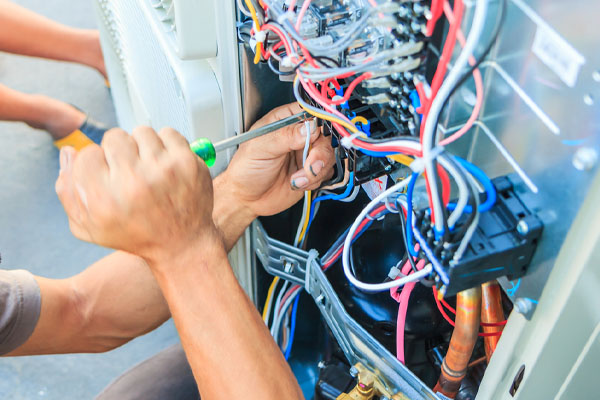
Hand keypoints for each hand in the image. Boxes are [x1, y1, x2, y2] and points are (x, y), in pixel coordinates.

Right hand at [55, 126, 219, 264]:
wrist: (182, 245)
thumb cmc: (134, 234)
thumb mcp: (89, 226)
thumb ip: (68, 190)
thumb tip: (69, 151)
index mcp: (105, 198)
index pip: (86, 154)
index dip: (97, 164)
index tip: (109, 177)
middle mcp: (134, 182)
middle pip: (114, 137)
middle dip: (120, 152)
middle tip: (130, 173)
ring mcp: (164, 170)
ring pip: (141, 132)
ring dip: (143, 147)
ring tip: (149, 170)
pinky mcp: (187, 163)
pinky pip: (168, 132)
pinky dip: (166, 145)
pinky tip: (166, 166)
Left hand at [218, 103, 335, 217]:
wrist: (246, 198)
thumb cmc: (245, 169)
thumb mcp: (260, 148)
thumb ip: (285, 136)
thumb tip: (308, 128)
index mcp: (284, 121)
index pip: (310, 112)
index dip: (317, 123)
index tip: (315, 137)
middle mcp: (298, 136)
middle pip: (325, 136)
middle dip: (320, 154)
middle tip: (309, 166)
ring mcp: (306, 154)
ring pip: (328, 156)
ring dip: (315, 171)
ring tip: (297, 179)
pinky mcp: (311, 172)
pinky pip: (326, 173)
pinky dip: (315, 181)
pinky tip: (298, 183)